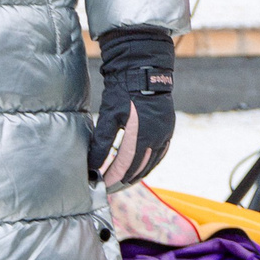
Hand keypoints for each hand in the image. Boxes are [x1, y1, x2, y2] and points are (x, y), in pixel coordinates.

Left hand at [89, 25, 175, 187]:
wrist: (145, 71)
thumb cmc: (124, 92)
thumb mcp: (108, 116)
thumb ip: (100, 143)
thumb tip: (92, 165)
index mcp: (141, 135)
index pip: (125, 166)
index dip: (112, 178)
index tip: (100, 186)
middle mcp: (157, 138)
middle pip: (139, 169)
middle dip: (123, 180)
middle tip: (109, 188)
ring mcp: (165, 134)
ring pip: (151, 163)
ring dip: (137, 175)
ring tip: (124, 182)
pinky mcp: (168, 129)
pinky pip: (159, 154)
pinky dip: (149, 164)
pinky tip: (141, 168)